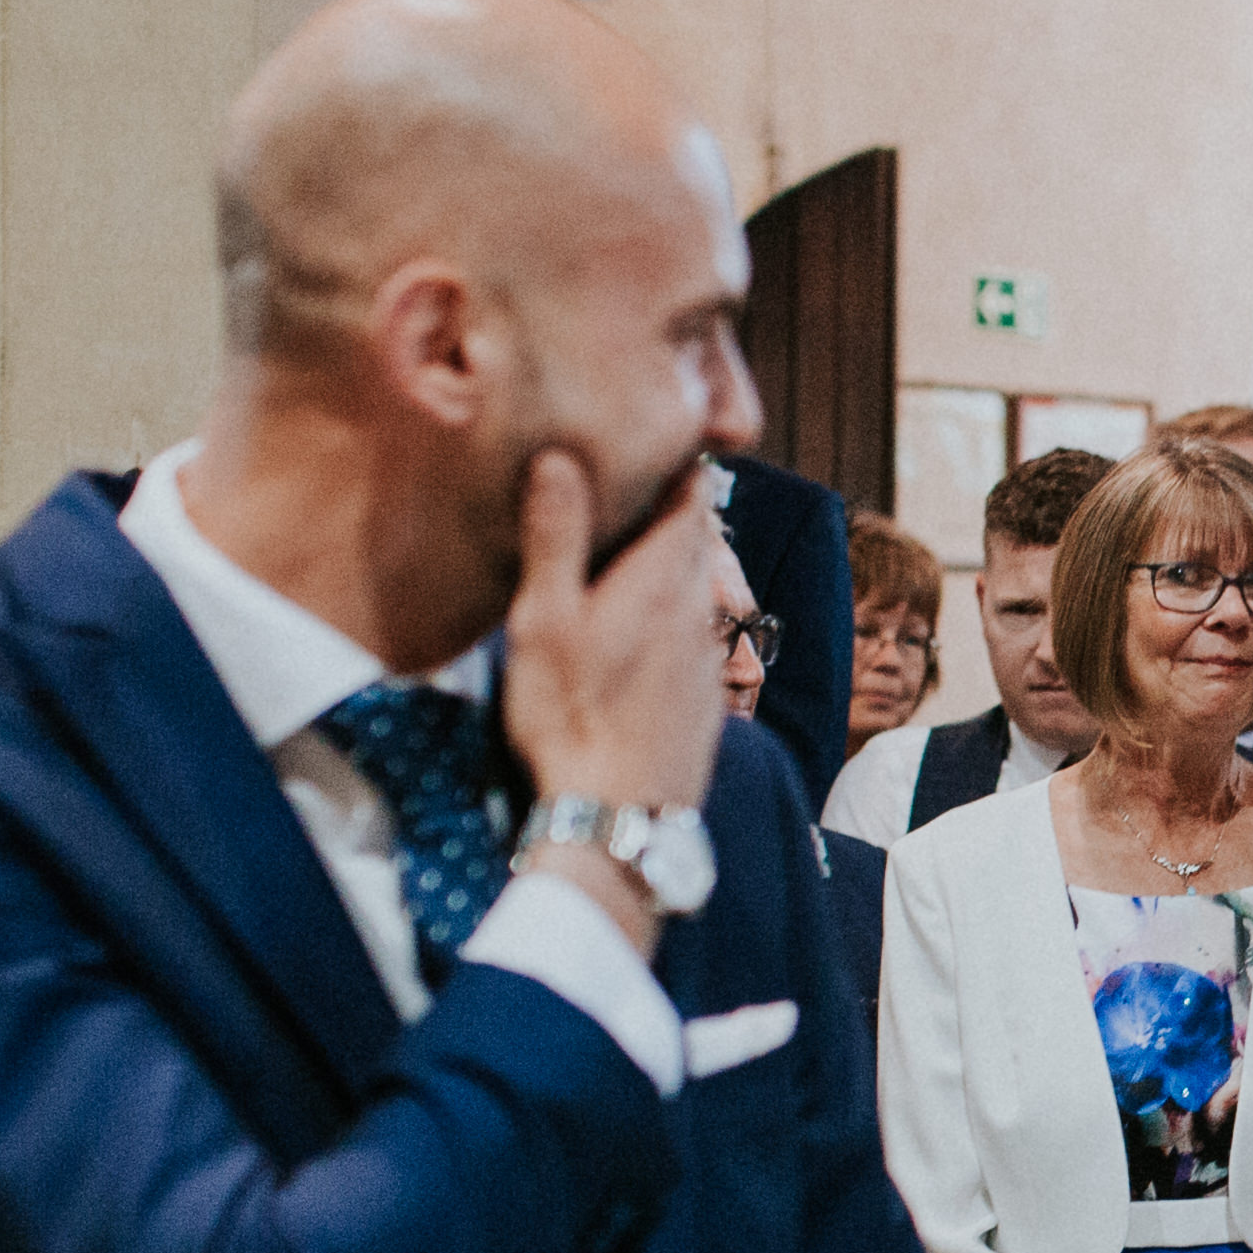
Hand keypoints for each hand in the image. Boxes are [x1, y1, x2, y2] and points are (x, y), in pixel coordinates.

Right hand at [495, 448, 727, 859]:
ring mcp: (706, 660)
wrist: (620, 816)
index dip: (680, 463)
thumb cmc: (572, 716)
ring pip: (695, 591)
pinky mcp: (704, 702)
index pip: (690, 499)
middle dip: (670, 510)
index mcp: (660, 581)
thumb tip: (563, 457)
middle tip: (634, 483)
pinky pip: (693, 639)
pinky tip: (640, 633)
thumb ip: (557, 538)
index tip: (660, 435)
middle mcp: (696, 612)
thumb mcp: (546, 621)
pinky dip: (671, 619)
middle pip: (694, 542)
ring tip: (629, 552)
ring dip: (669, 566)